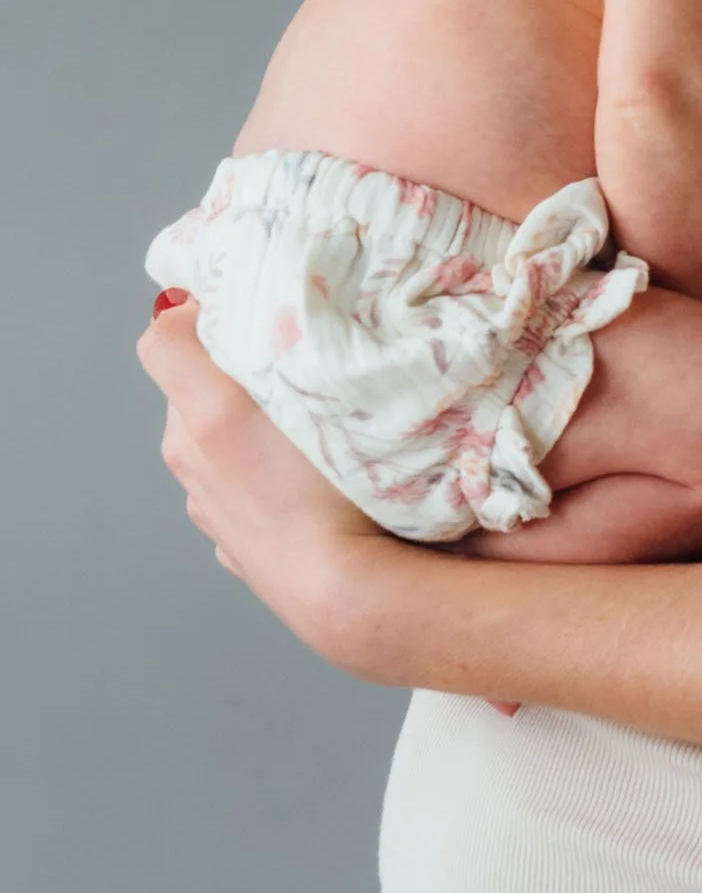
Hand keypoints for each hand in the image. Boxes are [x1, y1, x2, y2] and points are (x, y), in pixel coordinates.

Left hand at [137, 294, 388, 663]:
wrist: (344, 590)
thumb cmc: (335, 486)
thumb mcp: (307, 387)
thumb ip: (262, 334)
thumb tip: (217, 302)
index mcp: (200, 414)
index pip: (167, 334)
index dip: (206, 312)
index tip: (257, 309)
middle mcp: (187, 456)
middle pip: (193, 383)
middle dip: (233, 368)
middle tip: (298, 366)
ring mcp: (204, 504)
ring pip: (214, 436)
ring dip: (249, 422)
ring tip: (310, 428)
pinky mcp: (227, 542)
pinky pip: (237, 483)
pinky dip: (259, 471)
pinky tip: (306, 480)